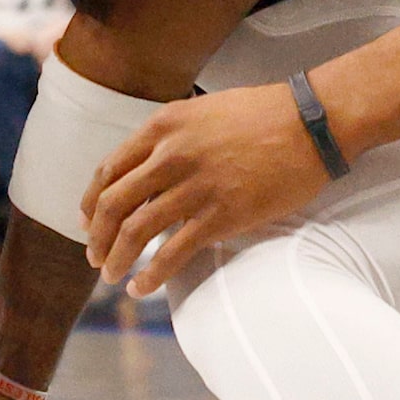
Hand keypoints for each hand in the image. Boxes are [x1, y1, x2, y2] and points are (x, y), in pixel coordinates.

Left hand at [80, 83, 326, 294]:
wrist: (312, 123)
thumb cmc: (264, 114)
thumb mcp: (203, 111)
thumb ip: (172, 136)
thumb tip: (149, 168)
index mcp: (164, 126)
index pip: (109, 169)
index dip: (91, 200)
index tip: (87, 221)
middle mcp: (171, 155)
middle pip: (113, 204)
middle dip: (97, 237)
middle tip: (95, 256)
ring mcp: (195, 187)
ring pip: (135, 232)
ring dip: (117, 260)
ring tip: (113, 277)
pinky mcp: (221, 215)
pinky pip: (172, 253)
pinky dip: (151, 276)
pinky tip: (142, 288)